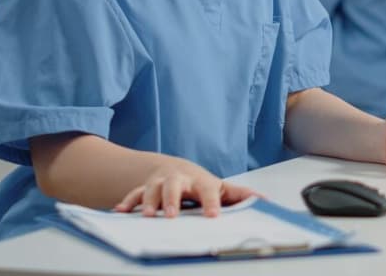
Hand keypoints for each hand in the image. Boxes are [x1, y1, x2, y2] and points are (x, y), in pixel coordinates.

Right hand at [113, 161, 258, 217]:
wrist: (175, 169)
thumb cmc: (201, 183)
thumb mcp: (222, 188)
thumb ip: (241, 195)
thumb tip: (265, 201)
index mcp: (200, 182)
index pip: (208, 191)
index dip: (211, 203)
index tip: (213, 217)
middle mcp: (178, 180)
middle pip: (174, 186)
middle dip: (172, 200)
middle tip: (172, 215)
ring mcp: (159, 183)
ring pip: (152, 189)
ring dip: (148, 202)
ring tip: (147, 216)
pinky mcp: (144, 188)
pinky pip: (133, 194)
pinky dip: (127, 202)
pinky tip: (120, 211)